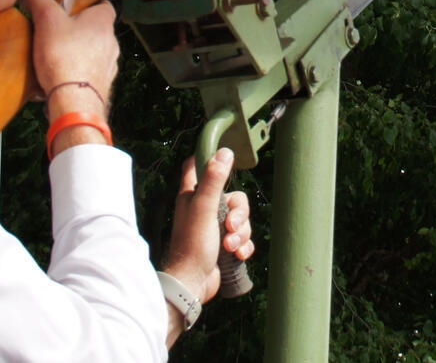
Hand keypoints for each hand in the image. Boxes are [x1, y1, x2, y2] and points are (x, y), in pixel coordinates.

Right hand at [25, 0, 117, 114]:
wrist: (74, 100)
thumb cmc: (65, 58)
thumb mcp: (47, 20)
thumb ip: (40, 0)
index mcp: (103, 21)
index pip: (103, 4)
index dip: (88, 3)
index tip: (72, 6)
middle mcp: (111, 42)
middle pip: (96, 29)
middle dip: (78, 29)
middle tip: (56, 31)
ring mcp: (109, 64)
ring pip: (93, 52)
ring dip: (78, 52)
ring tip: (54, 55)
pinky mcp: (101, 83)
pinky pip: (88, 72)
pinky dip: (77, 72)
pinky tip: (59, 75)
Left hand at [162, 150, 254, 304]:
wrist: (193, 284)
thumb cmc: (192, 246)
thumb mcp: (204, 208)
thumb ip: (213, 179)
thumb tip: (224, 152)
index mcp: (192, 196)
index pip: (196, 167)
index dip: (209, 159)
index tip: (224, 160)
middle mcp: (203, 209)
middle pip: (233, 198)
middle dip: (239, 214)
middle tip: (230, 226)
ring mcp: (215, 228)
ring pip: (241, 220)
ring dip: (241, 234)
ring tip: (231, 247)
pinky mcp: (224, 246)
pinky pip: (243, 238)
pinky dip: (243, 246)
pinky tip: (237, 255)